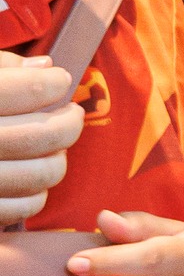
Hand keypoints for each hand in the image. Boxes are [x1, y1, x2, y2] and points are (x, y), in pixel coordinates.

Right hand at [0, 51, 83, 224]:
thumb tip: (44, 68)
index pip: (27, 90)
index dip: (52, 84)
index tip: (59, 80)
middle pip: (40, 135)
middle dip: (67, 123)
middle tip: (71, 112)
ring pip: (39, 174)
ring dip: (57, 158)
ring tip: (54, 145)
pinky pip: (21, 207)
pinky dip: (36, 192)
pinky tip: (30, 174)